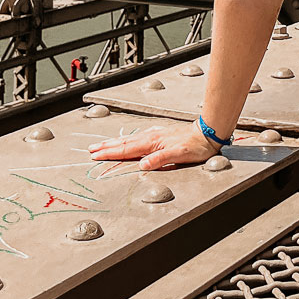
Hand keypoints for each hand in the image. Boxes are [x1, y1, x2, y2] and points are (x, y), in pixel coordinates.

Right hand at [88, 119, 221, 170]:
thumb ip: (160, 159)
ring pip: (129, 140)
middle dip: (106, 146)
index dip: (110, 153)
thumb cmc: (196, 146)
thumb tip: (142, 165)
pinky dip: (126, 141)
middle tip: (90, 149)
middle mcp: (152, 137)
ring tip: (102, 145)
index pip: (126, 149)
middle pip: (124, 143)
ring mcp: (155, 135)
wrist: (207, 133)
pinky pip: (137, 139)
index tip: (95, 155)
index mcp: (153, 143)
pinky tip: (126, 142)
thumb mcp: (179, 155)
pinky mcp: (160, 135)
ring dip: (114, 143)